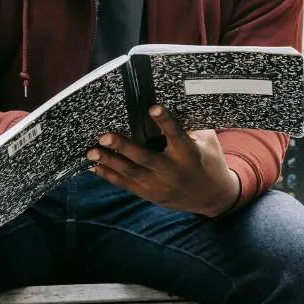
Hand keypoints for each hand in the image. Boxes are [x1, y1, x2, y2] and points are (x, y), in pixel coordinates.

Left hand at [87, 105, 240, 216]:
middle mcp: (173, 170)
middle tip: (104, 136)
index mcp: (189, 154)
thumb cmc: (210, 161)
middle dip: (124, 147)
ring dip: (110, 161)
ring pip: (131, 172)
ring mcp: (159, 185)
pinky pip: (126, 184)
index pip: (176, 135)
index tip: (152, 107)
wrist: (212, 197)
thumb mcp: (208, 143)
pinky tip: (94, 166)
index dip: (165, 121)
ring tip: (91, 151)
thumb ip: (192, 128)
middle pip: (145, 158)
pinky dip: (109, 175)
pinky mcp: (150, 194)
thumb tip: (172, 106)